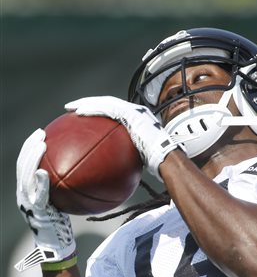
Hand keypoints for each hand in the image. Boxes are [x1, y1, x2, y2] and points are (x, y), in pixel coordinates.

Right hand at [15, 129, 75, 271]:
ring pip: (25, 177)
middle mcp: (24, 196)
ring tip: (41, 145)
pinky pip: (37, 195)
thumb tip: (82, 173)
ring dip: (31, 159)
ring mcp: (28, 204)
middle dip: (29, 148)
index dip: (29, 148)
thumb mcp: (62, 204)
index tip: (39, 134)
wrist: (56, 247)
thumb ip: (64, 189)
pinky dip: (39, 183)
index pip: (25, 165)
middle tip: (40, 133)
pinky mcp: (36, 213)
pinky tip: (43, 172)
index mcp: (27, 192)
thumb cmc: (62, 226)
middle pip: (22, 166)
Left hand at [65, 96, 184, 178]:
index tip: (86, 117)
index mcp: (139, 120)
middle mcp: (137, 112)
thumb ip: (126, 159)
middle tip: (73, 108)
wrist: (165, 158)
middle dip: (89, 104)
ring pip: (105, 102)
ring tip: (72, 108)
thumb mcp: (138, 160)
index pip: (115, 112)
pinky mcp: (131, 112)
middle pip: (108, 104)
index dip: (99, 112)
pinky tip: (79, 114)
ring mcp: (134, 111)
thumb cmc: (156, 163)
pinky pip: (107, 109)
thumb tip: (115, 173)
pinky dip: (92, 109)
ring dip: (87, 103)